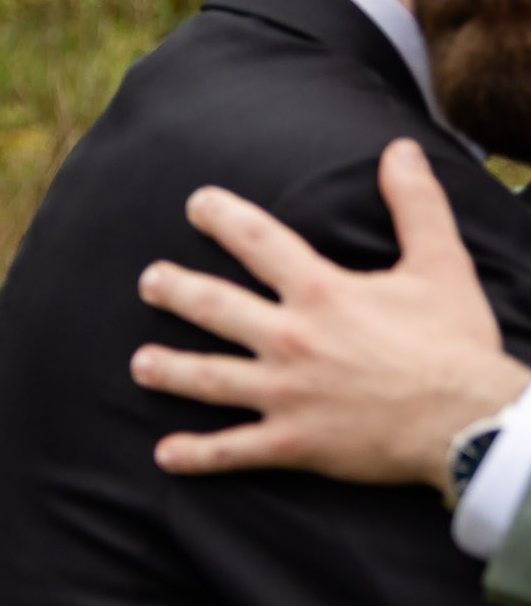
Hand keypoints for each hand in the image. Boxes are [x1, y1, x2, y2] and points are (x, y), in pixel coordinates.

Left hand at [132, 141, 528, 488]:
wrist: (465, 420)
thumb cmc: (453, 342)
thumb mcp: (440, 262)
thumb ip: (415, 204)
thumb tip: (400, 150)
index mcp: (321, 292)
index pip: (259, 242)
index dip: (224, 218)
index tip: (196, 204)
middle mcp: (291, 340)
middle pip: (217, 308)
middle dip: (177, 292)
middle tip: (148, 282)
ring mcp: (285, 393)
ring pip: (211, 379)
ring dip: (170, 371)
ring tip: (139, 365)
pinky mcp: (292, 442)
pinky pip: (233, 450)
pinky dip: (197, 455)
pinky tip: (164, 455)